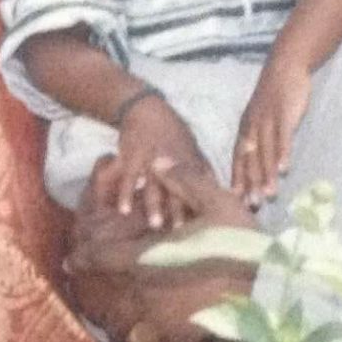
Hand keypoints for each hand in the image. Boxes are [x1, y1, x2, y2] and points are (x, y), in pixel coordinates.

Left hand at [68, 162, 254, 341]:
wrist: (272, 294)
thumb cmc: (244, 246)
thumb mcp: (219, 202)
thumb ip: (185, 180)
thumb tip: (156, 162)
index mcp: (153, 258)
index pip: (107, 257)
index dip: (86, 257)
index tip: (72, 260)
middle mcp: (150, 293)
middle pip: (113, 292)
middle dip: (100, 288)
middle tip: (90, 287)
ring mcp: (164, 322)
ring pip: (128, 323)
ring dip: (120, 317)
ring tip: (115, 313)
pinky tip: (148, 337)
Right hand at [115, 94, 219, 229]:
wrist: (147, 110)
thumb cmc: (172, 131)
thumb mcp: (192, 146)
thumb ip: (202, 169)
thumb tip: (217, 189)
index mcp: (190, 160)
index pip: (198, 186)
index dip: (202, 204)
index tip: (205, 225)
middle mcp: (172, 160)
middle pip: (177, 188)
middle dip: (179, 209)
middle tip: (183, 231)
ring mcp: (151, 158)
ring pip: (154, 185)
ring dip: (155, 205)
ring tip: (156, 225)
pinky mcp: (132, 156)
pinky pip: (128, 178)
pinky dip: (126, 194)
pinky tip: (124, 210)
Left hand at [232, 55, 311, 205]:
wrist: (285, 67)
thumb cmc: (273, 97)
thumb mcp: (259, 118)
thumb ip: (257, 141)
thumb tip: (256, 167)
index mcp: (245, 130)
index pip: (238, 158)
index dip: (237, 179)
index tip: (235, 202)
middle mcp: (252, 127)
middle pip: (249, 159)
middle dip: (250, 183)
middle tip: (252, 206)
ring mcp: (267, 120)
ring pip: (265, 151)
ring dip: (266, 174)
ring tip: (269, 195)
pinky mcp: (284, 113)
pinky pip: (283, 136)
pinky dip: (283, 152)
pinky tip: (285, 169)